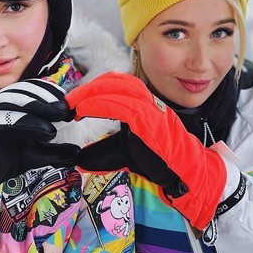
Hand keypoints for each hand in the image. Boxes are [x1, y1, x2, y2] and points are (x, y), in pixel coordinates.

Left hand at [66, 72, 226, 229]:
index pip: (115, 84)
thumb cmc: (159, 160)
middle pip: (114, 80)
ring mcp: (150, 107)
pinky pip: (122, 104)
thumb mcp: (123, 152)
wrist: (184, 172)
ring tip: (74, 105)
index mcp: (141, 103)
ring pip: (117, 87)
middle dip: (88, 88)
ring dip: (91, 93)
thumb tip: (79, 159)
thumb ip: (103, 150)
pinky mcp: (150, 119)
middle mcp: (146, 100)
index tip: (73, 103)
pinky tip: (85, 110)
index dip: (92, 89)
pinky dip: (100, 104)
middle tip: (68, 102)